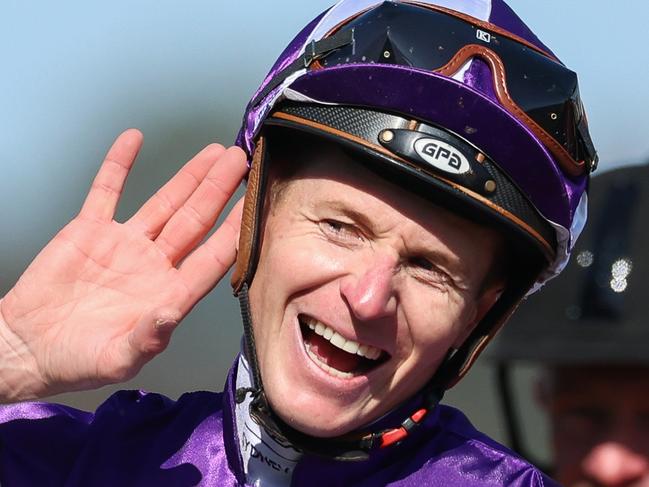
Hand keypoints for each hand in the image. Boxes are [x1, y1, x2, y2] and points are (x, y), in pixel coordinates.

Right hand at [0, 129, 246, 401]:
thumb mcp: (116, 359)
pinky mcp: (89, 231)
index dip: (233, 231)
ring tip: (214, 152)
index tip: (253, 204)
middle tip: (240, 160)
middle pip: (194, 220)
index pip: (211, 257)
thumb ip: (146, 339)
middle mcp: (154, 264)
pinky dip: (118, 165)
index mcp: (168, 293)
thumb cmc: (76, 361)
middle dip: (218, 189)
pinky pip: (106, 191)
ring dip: (188, 176)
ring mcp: (124, 244)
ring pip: (163, 202)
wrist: (26, 347)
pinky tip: (134, 139)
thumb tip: (170, 315)